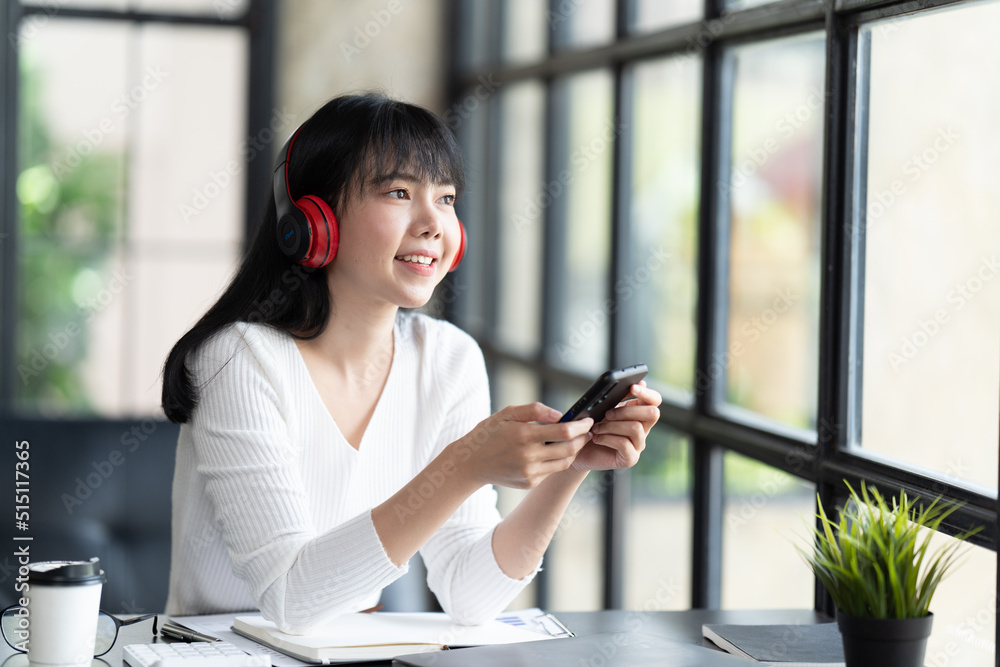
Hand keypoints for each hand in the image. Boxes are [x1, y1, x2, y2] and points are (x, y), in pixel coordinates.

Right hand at [452, 403, 593, 489]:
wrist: (471, 463)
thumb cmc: (489, 433)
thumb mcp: (508, 413)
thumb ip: (535, 410)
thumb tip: (560, 415)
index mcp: (525, 435)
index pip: (564, 431)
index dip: (581, 426)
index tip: (588, 420)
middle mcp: (529, 456)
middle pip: (569, 448)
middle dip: (583, 438)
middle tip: (587, 430)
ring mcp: (530, 472)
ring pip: (564, 462)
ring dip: (574, 451)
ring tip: (576, 440)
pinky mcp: (530, 482)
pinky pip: (552, 470)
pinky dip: (558, 460)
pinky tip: (556, 451)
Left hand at [571, 381, 660, 471]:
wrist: (579, 449)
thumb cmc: (592, 427)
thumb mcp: (604, 408)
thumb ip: (620, 397)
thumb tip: (641, 383)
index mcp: (638, 413)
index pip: (654, 401)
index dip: (647, 393)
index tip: (632, 387)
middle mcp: (642, 429)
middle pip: (652, 414)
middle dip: (627, 410)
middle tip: (607, 413)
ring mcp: (638, 445)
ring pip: (636, 428)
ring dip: (612, 425)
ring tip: (596, 427)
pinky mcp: (630, 459)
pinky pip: (624, 445)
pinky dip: (607, 438)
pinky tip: (595, 438)